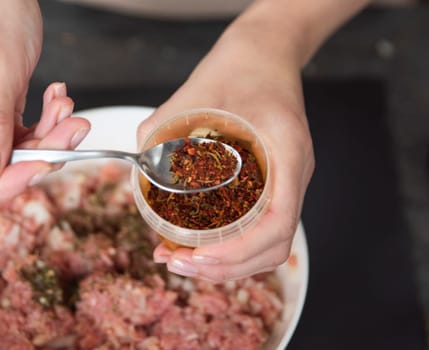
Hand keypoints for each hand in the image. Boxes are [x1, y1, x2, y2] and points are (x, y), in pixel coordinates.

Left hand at [138, 12, 314, 281]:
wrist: (266, 53)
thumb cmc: (239, 65)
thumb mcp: (197, 90)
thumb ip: (162, 125)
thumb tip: (135, 161)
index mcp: (286, 150)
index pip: (278, 223)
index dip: (238, 252)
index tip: (197, 257)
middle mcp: (295, 173)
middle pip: (275, 246)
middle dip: (226, 268)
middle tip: (178, 266)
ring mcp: (288, 180)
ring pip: (270, 245)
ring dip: (230, 264)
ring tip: (184, 264)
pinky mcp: (276, 182)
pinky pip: (264, 228)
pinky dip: (236, 248)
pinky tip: (204, 247)